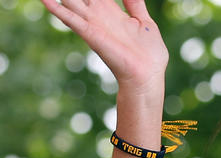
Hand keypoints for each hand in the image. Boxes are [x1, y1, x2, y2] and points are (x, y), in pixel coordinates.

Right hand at [41, 0, 168, 92]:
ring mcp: (94, 24)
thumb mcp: (145, 22)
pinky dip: (57, 9)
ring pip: (71, 2)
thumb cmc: (150, 53)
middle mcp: (100, 16)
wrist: (147, 74)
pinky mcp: (90, 34)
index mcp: (113, 12)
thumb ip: (135, 5)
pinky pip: (70, 19)